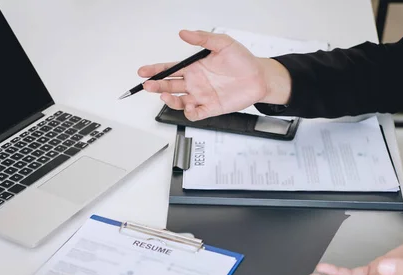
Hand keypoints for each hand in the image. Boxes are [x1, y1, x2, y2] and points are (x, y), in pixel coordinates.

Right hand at [138, 30, 291, 120]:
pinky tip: (188, 107)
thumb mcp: (222, 43)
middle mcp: (195, 82)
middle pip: (169, 86)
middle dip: (156, 86)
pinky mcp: (211, 108)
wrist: (259, 77)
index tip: (143, 72)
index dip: (155, 70)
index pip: (169, 69)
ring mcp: (202, 96)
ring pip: (178, 101)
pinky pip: (195, 114)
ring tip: (165, 95)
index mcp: (194, 67)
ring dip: (169, 100)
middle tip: (148, 85)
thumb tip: (184, 33)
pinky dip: (189, 113)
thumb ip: (202, 38)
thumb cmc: (242, 60)